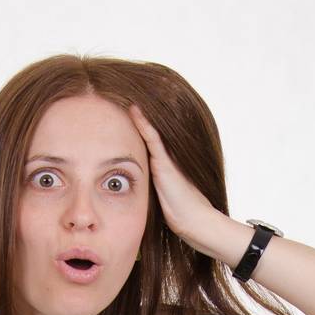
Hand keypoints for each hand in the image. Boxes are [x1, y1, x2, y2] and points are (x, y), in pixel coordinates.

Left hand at [127, 102, 222, 250]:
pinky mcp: (164, 163)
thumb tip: (133, 190)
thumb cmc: (179, 214)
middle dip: (136, 114)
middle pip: (147, 131)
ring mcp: (165, 158)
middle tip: (120, 94)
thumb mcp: (161, 197)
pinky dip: (143, 123)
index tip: (122, 111)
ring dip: (138, 115)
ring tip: (124, 94)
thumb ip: (152, 188)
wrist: (194, 220)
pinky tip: (133, 108)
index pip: (146, 140)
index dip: (137, 126)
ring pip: (149, 131)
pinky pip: (152, 138)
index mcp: (161, 164)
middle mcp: (163, 157)